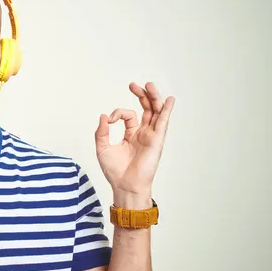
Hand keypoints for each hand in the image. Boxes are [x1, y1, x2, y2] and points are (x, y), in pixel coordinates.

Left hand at [94, 82, 174, 200]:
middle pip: (147, 109)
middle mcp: (143, 134)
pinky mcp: (156, 140)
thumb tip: (104, 115)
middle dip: (141, 95)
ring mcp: (151, 136)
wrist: (125, 185)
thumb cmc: (114, 171)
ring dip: (153, 98)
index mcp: (131, 135)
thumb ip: (102, 131)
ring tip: (148, 85)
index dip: (117, 113)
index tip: (110, 119)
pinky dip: (166, 110)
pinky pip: (163, 122)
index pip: (128, 115)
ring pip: (156, 112)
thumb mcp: (102, 147)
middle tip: (133, 85)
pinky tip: (169, 100)